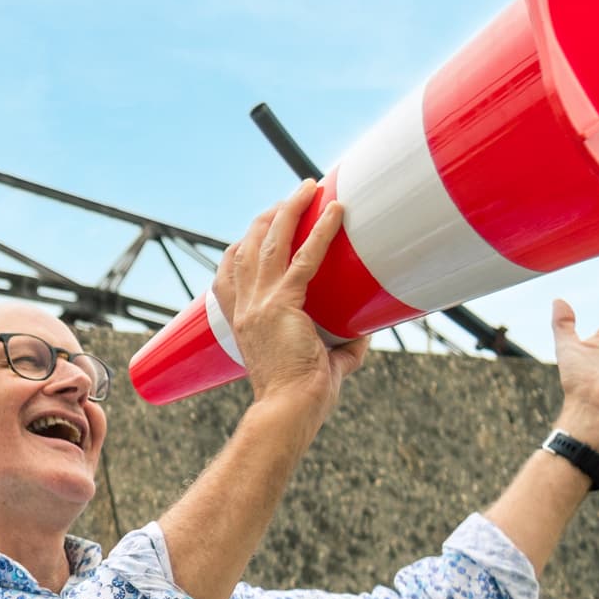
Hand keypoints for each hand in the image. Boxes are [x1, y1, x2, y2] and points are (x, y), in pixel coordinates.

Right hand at [212, 180, 370, 415]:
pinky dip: (321, 231)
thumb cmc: (299, 398)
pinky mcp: (282, 305)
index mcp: (241, 321)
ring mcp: (259, 304)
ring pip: (269, 242)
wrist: (287, 411)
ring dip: (289, 210)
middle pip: (248, 246)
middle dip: (268, 217)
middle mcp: (244, 307)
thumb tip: (368, 330)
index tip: (258, 227)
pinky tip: (335, 210)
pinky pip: (304, 258)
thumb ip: (341, 347)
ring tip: (307, 187)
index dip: (241, 244)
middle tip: (291, 197)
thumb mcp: (319, 364)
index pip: (229, 272)